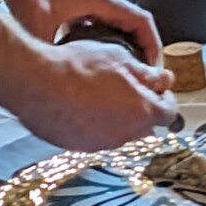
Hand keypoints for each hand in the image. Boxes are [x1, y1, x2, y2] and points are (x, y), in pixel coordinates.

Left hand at [0, 0, 162, 62]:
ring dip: (119, 46)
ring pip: (112, 24)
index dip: (153, 46)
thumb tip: (48, 78)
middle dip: (140, 51)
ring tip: (115, 71)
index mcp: (101, 0)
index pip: (142, 21)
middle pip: (131, 25)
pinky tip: (81, 56)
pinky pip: (93, 23)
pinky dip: (96, 40)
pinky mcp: (70, 0)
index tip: (155, 68)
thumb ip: (46, 51)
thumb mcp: (36, 20)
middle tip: (137, 76)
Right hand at [0, 35, 178, 151]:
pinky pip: (95, 137)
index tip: (158, 89)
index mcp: (142, 111)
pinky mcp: (77, 146)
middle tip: (130, 89)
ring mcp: (100, 143)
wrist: (36, 83)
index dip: (165, 98)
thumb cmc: (78, 67)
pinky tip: (83, 106)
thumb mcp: (120, 58)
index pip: (169, 112)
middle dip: (142, 108)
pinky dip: (95, 124)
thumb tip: (163, 79)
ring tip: (102, 94)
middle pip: (145, 125)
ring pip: (119, 132)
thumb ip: (147, 74)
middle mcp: (124, 134)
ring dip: (118, 117)